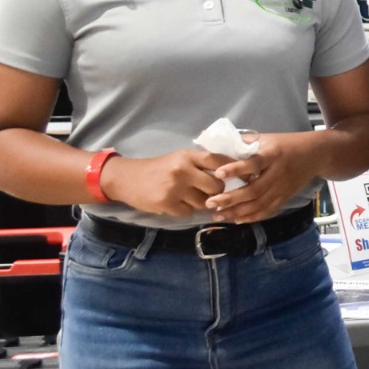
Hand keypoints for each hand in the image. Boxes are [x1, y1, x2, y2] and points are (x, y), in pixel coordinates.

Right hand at [98, 149, 230, 216]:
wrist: (127, 178)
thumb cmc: (159, 168)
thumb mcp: (179, 158)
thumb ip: (200, 163)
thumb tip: (230, 173)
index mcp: (187, 156)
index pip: (218, 160)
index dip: (232, 168)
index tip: (241, 176)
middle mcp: (182, 170)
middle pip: (216, 185)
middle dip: (217, 191)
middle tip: (211, 192)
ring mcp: (174, 188)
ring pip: (204, 201)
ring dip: (201, 203)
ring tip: (190, 197)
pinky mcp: (166, 203)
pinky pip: (189, 212)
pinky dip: (186, 210)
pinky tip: (177, 203)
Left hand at [204, 133, 316, 223]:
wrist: (316, 154)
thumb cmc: (287, 143)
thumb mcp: (267, 138)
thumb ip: (245, 142)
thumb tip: (218, 145)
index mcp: (273, 155)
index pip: (254, 163)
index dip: (237, 169)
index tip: (218, 173)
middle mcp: (278, 173)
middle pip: (254, 190)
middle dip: (231, 198)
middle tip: (210, 202)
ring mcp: (282, 188)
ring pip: (259, 204)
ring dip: (237, 212)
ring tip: (218, 214)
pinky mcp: (286, 197)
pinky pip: (268, 210)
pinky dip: (252, 217)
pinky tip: (237, 220)